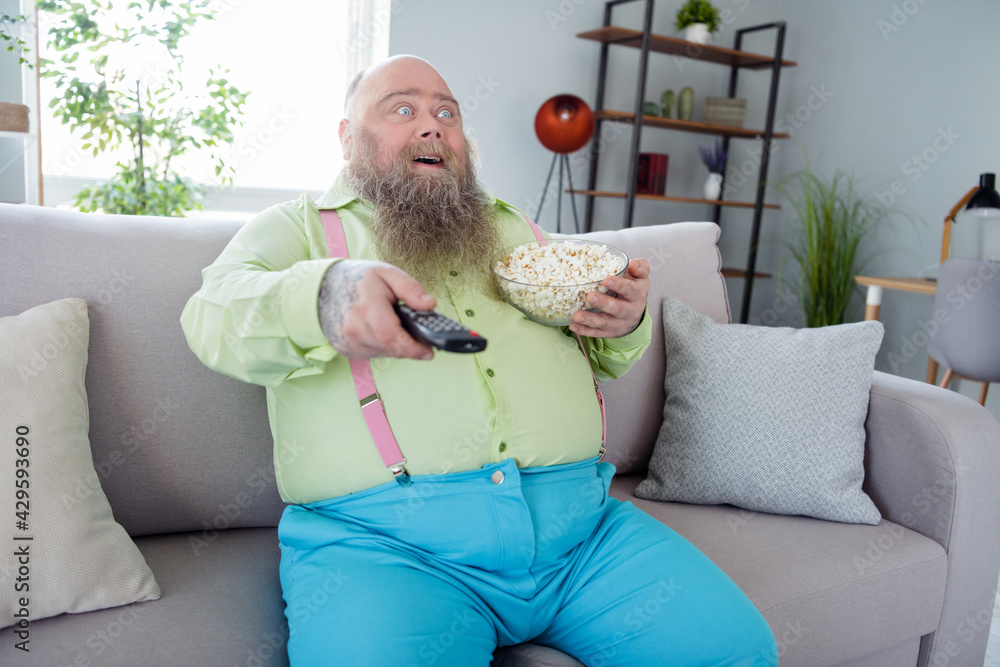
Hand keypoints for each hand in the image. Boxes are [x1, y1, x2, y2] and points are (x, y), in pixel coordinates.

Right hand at [318, 260, 436, 359]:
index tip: (429, 352)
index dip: (413, 348)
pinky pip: (374, 353)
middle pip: (391, 347)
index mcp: (366, 307)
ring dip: (395, 344)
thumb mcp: (388, 273)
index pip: (392, 336)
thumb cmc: (358, 280)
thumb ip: (411, 289)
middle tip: (419, 335)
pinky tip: (380, 330)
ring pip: (384, 352)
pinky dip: (382, 345)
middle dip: (409, 344)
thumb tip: (430, 305)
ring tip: (395, 324)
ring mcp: (348, 342)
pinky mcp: (346, 349)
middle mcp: (354, 329)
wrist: (323, 288)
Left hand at [568, 258, 649, 337]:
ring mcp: (619, 324)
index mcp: (637, 295)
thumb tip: (632, 264)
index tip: (605, 280)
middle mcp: (630, 311)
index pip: (630, 290)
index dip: (618, 285)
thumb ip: (640, 267)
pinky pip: (596, 333)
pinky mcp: (609, 332)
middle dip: (603, 303)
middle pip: (617, 308)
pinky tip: (573, 326)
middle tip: (589, 296)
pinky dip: (584, 330)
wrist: (635, 311)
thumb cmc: (633, 288)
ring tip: (577, 315)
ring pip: (604, 323)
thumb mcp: (640, 276)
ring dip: (590, 320)